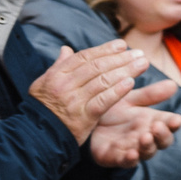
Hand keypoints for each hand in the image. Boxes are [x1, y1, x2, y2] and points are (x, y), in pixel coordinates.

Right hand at [28, 40, 152, 143]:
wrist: (38, 134)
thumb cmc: (44, 107)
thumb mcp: (44, 83)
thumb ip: (58, 66)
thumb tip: (66, 49)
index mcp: (57, 74)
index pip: (85, 57)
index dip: (105, 49)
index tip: (122, 44)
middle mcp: (65, 85)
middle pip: (97, 67)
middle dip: (121, 58)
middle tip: (139, 53)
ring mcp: (74, 100)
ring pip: (103, 81)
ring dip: (126, 71)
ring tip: (142, 64)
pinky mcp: (83, 117)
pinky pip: (103, 101)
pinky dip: (117, 91)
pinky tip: (131, 83)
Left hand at [87, 83, 180, 166]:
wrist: (86, 118)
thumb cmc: (112, 109)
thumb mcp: (130, 99)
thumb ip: (150, 94)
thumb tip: (173, 84)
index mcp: (153, 122)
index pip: (170, 124)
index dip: (174, 123)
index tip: (177, 119)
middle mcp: (146, 137)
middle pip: (162, 141)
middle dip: (162, 135)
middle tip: (158, 126)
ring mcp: (132, 148)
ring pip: (146, 152)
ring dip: (148, 146)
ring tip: (145, 137)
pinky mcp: (114, 158)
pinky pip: (126, 162)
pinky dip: (130, 160)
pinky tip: (131, 154)